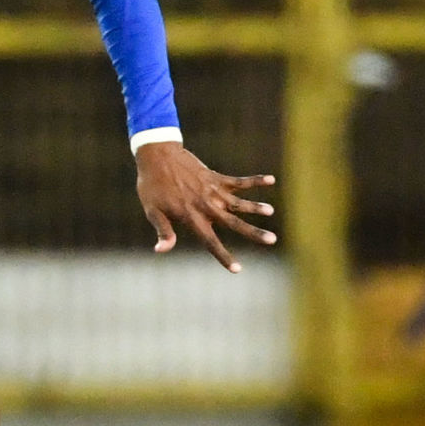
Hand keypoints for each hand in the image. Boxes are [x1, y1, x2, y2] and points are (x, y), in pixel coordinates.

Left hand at [134, 141, 274, 273]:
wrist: (157, 156)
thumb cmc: (152, 186)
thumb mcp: (152, 211)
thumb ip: (163, 230)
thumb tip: (161, 250)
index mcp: (191, 217)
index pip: (210, 242)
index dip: (223, 256)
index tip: (238, 269)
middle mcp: (206, 206)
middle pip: (234, 223)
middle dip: (253, 232)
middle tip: (272, 240)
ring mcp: (212, 191)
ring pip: (239, 202)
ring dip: (256, 207)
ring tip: (271, 211)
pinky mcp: (215, 177)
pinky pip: (238, 181)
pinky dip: (255, 180)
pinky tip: (271, 180)